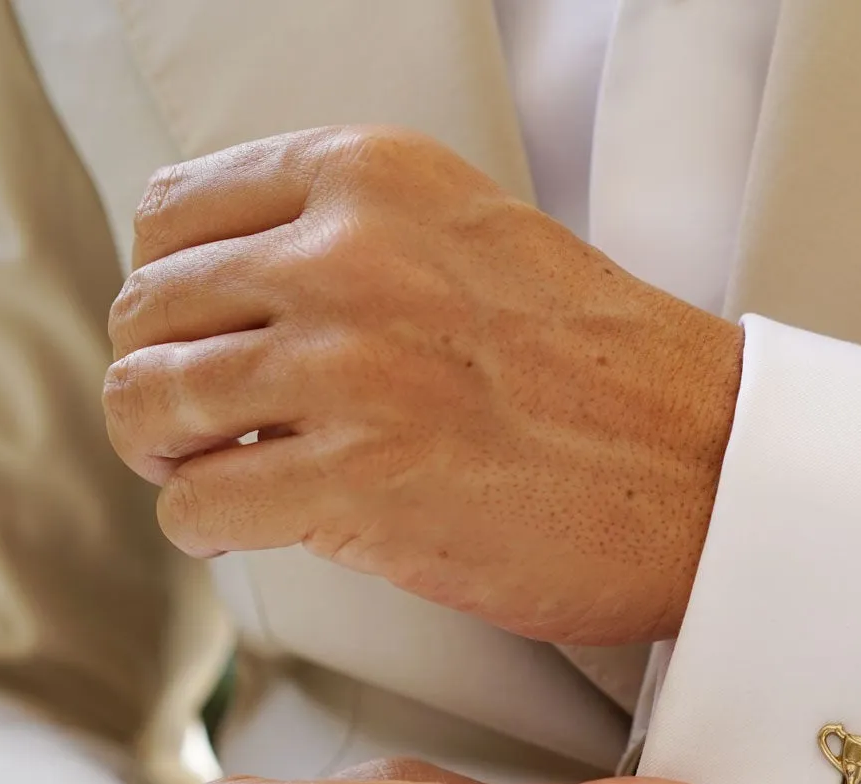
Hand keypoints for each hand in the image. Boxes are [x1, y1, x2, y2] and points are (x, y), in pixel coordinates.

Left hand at [102, 126, 744, 644]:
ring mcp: (350, 368)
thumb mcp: (474, 238)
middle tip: (212, 426)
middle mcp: (349, 255)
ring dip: (172, 455)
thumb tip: (230, 293)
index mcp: (375, 178)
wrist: (712, 471)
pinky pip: (196, 503)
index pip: (173, 211)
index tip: (207, 338)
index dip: (176, 290)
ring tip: (223, 477)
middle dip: (166, 379)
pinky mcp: (357, 481)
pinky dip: (206, 527)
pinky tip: (254, 528)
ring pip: (149, 404)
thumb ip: (355, 239)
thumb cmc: (613, 374)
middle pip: (148, 310)